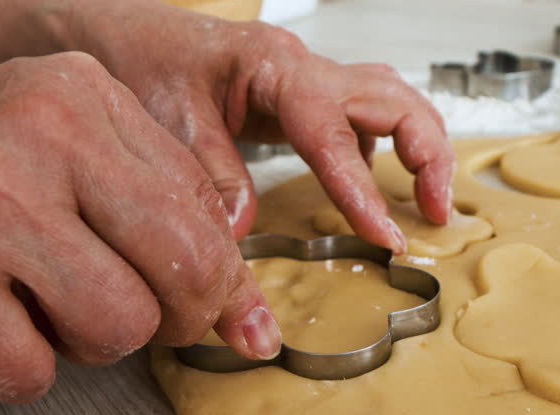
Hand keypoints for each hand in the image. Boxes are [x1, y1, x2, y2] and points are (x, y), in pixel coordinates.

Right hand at [0, 54, 277, 403]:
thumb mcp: (41, 142)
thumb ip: (141, 203)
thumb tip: (244, 315)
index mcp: (80, 90)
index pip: (207, 207)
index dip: (216, 280)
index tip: (201, 307)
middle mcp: (38, 130)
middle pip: (185, 269)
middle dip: (173, 319)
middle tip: (126, 322)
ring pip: (118, 327)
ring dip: (85, 347)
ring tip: (36, 314)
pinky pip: (30, 372)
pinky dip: (14, 372)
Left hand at [62, 2, 455, 246]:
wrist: (122, 33)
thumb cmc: (142, 61)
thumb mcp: (168, 122)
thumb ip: (211, 176)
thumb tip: (243, 230)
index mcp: (273, 67)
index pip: (334, 133)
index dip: (363, 190)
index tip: (385, 236)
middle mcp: (303, 68)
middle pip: (395, 100)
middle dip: (428, 155)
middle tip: (438, 214)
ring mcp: (309, 81)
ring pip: (392, 103)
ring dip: (421, 149)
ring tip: (431, 204)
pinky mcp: (303, 100)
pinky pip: (364, 118)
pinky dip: (385, 151)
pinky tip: (378, 190)